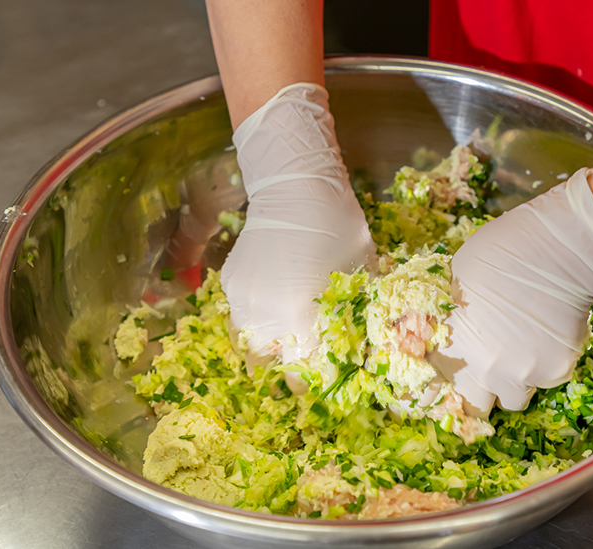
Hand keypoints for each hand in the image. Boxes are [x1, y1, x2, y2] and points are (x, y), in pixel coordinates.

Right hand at [221, 83, 375, 363]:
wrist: (296, 185)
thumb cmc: (339, 228)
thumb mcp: (361, 274)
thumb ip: (356, 314)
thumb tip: (362, 343)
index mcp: (298, 318)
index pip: (305, 370)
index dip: (320, 372)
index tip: (331, 364)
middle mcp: (263, 315)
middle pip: (277, 359)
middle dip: (295, 357)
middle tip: (313, 343)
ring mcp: (242, 300)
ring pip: (254, 339)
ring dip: (274, 338)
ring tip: (293, 321)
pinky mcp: (231, 283)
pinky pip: (243, 313)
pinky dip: (259, 313)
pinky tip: (278, 294)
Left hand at [431, 168, 592, 414]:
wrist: (557, 252)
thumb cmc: (499, 253)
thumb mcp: (454, 281)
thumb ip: (451, 316)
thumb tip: (452, 325)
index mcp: (451, 346)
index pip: (430, 389)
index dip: (435, 388)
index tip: (441, 383)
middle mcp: (483, 369)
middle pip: (472, 407)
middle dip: (476, 393)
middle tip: (483, 372)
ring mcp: (521, 374)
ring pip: (513, 397)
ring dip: (513, 380)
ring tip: (521, 350)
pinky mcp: (556, 372)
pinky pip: (546, 379)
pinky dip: (545, 364)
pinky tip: (548, 335)